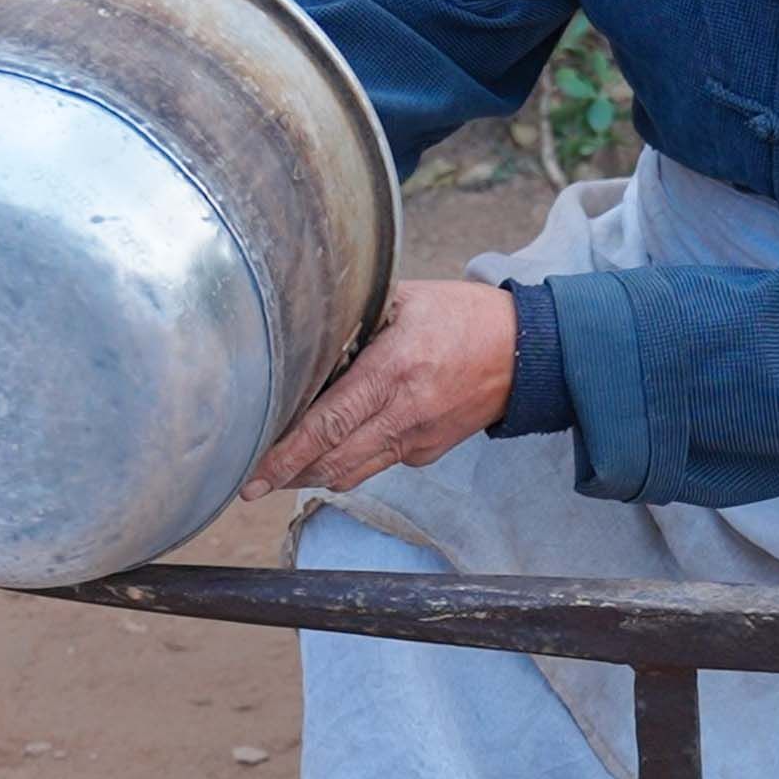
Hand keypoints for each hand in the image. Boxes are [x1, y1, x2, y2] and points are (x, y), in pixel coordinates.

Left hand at [241, 278, 519, 499]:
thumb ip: (355, 319)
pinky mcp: (427, 453)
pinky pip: (377, 464)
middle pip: (332, 462)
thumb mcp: (405, 300)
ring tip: (278, 472)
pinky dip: (345, 463)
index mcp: (393, 371)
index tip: (252, 473)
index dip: (285, 454)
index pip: (328, 424)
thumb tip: (304, 330)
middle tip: (251, 479)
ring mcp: (418, 440)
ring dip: (312, 475)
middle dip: (287, 475)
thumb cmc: (464, 318)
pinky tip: (326, 452)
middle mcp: (404, 414)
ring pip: (351, 473)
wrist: (527, 353)